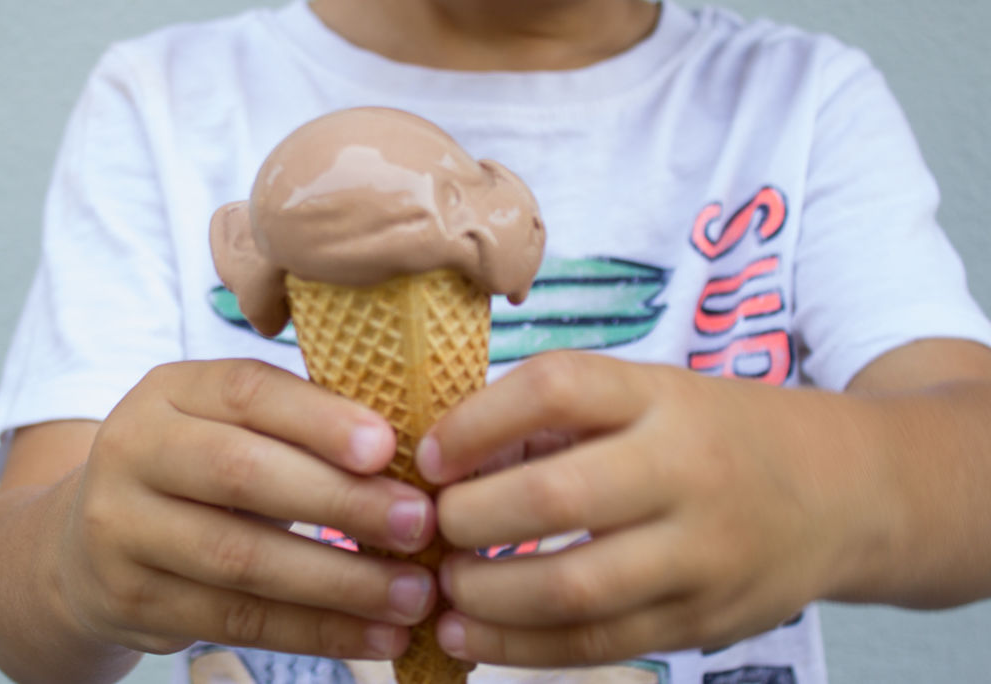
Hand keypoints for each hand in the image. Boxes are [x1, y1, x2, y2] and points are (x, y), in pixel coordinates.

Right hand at [58, 359, 437, 659]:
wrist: (91, 540)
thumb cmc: (205, 468)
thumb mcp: (236, 426)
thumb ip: (305, 427)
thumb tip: (416, 456)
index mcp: (173, 389)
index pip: (249, 391)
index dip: (321, 420)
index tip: (389, 448)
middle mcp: (134, 448)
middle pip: (243, 474)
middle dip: (342, 502)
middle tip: (421, 524)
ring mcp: (121, 527)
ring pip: (242, 559)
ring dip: (341, 582)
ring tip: (415, 595)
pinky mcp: (130, 598)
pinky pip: (236, 620)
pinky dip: (316, 631)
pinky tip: (377, 635)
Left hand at [417, 351, 882, 665]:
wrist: (842, 493)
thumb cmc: (717, 435)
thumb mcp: (652, 397)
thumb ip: (561, 420)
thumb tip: (452, 460)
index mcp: (664, 396)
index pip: (556, 388)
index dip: (476, 422)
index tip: (430, 454)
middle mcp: (688, 470)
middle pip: (556, 497)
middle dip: (469, 518)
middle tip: (431, 527)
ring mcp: (702, 554)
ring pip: (573, 589)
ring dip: (485, 596)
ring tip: (442, 589)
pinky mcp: (703, 621)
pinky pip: (598, 644)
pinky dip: (521, 649)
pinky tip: (472, 638)